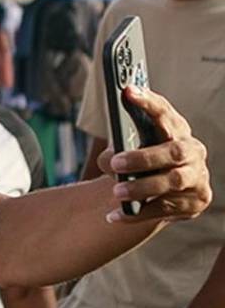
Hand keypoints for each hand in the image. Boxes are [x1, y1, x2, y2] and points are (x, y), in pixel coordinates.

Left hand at [99, 86, 209, 222]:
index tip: (126, 92)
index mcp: (176, 129)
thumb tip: (110, 160)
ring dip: (143, 187)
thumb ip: (117, 151)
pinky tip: (115, 215)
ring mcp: (197, 177)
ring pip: (173, 181)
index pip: (164, 112)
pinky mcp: (195, 202)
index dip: (147, 102)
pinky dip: (138, 213)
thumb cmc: (143, 162)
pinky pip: (166, 209)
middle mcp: (192, 150)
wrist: (164, 193)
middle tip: (116, 163)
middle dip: (143, 157)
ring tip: (117, 193)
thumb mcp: (130, 150)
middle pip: (173, 151)